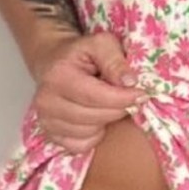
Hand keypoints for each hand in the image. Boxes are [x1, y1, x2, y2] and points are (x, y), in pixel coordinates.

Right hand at [29, 30, 148, 154]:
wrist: (53, 62)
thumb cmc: (80, 53)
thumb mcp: (100, 44)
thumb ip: (115, 60)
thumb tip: (130, 82)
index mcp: (58, 76)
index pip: (96, 96)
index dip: (123, 98)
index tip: (141, 94)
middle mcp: (46, 102)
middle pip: (95, 117)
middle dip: (118, 108)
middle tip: (127, 97)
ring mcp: (46, 121)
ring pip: (90, 133)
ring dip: (106, 120)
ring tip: (106, 103)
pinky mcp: (51, 136)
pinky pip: (82, 145)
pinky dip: (94, 134)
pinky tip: (95, 117)